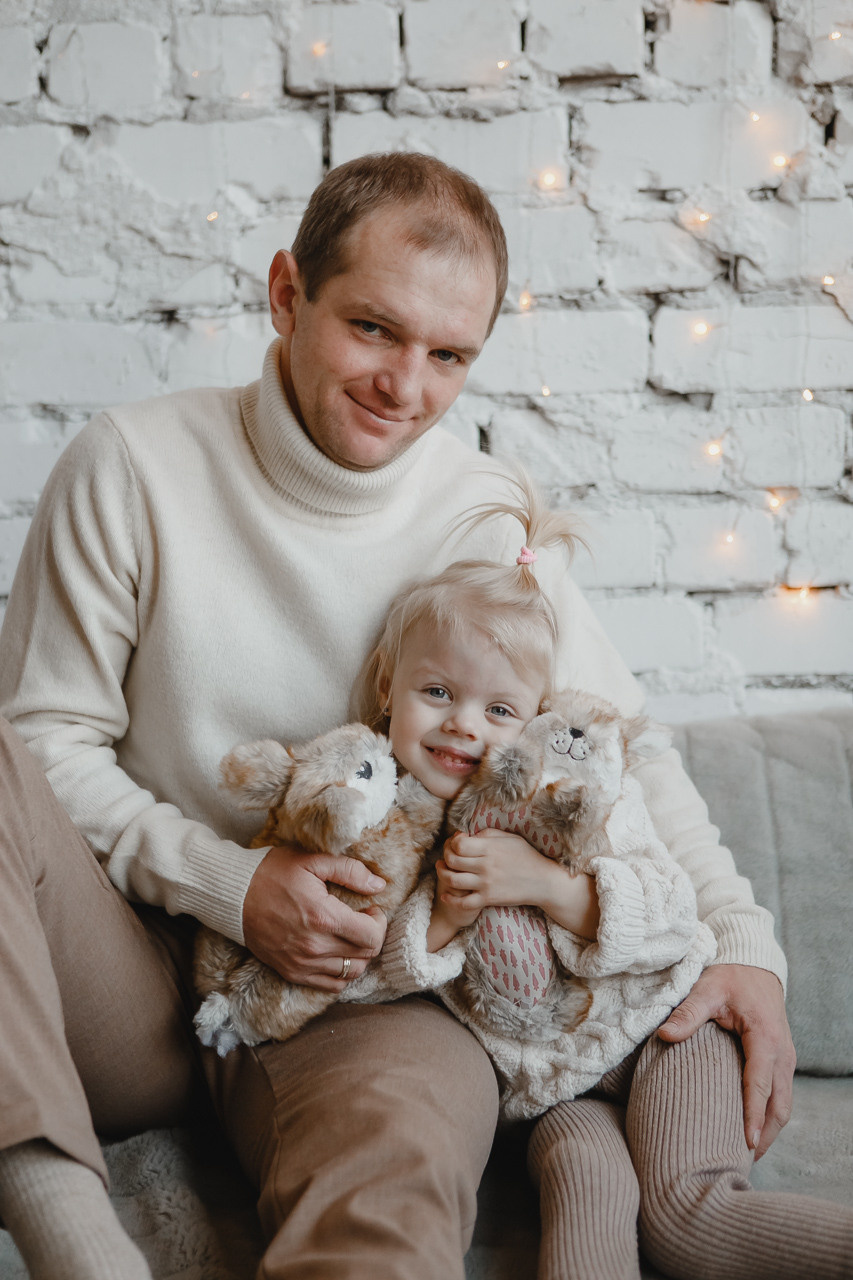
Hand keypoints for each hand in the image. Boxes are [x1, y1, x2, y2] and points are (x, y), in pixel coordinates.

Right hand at [242, 844, 386, 990]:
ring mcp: (303, 963)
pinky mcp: (292, 972)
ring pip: (351, 973)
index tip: (370, 909)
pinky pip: (331, 985)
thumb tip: (379, 885)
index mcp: (324, 918)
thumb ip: (350, 871)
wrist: (233, 895)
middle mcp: (315, 946)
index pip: (372, 936)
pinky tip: (337, 953)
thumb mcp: (312, 861)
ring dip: (359, 955)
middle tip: (362, 919)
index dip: (379, 922)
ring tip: (350, 936)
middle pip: (366, 955)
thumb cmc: (273, 873)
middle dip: (372, 936)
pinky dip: (341, 973)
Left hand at [438, 829, 599, 938]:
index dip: (452, 842)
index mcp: (490, 847)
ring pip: (452, 880)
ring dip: (442, 874)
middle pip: (452, 860)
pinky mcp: (488, 899)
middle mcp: (485, 865)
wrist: (543, 882)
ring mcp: (486, 883)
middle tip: (446, 855)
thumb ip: (488, 834)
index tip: (455, 842)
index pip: (458, 844)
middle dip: (445, 856)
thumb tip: (469, 835)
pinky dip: (450, 900)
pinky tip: (445, 896)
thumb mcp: (510, 838)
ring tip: (441, 869)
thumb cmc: (527, 856)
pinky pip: (463, 902)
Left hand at [658, 963, 795, 1158]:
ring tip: (748, 1154)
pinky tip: (752, 1128)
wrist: (755, 965)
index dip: (753, 1115)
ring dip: (769, 1129)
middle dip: (765, 1134)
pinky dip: (770, 1115)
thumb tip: (664, 1035)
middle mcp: (782, 1054)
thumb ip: (688, 1013)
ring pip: (784, 1104)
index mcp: (765, 1039)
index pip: (760, 1085)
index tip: (746, 1143)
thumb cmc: (731, 977)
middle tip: (744, 1160)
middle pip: (779, 1105)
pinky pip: (781, 1095)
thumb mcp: (707, 989)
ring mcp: (786, 1059)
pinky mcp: (782, 1060)